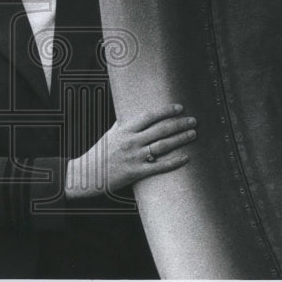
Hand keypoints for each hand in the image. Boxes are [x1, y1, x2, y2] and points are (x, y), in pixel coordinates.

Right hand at [64, 104, 195, 199]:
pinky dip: (174, 162)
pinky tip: (186, 157)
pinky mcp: (137, 172)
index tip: (179, 108)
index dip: (166, 111)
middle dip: (179, 124)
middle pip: (161, 129)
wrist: (88, 173)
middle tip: (193, 121)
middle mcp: (132, 141)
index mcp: (125, 129)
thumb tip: (135, 114)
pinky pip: (160, 166)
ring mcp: (135, 157)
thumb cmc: (100, 152)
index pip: (150, 116)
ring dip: (180, 139)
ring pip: (163, 145)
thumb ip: (124, 124)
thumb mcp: (111, 133)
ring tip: (193, 134)